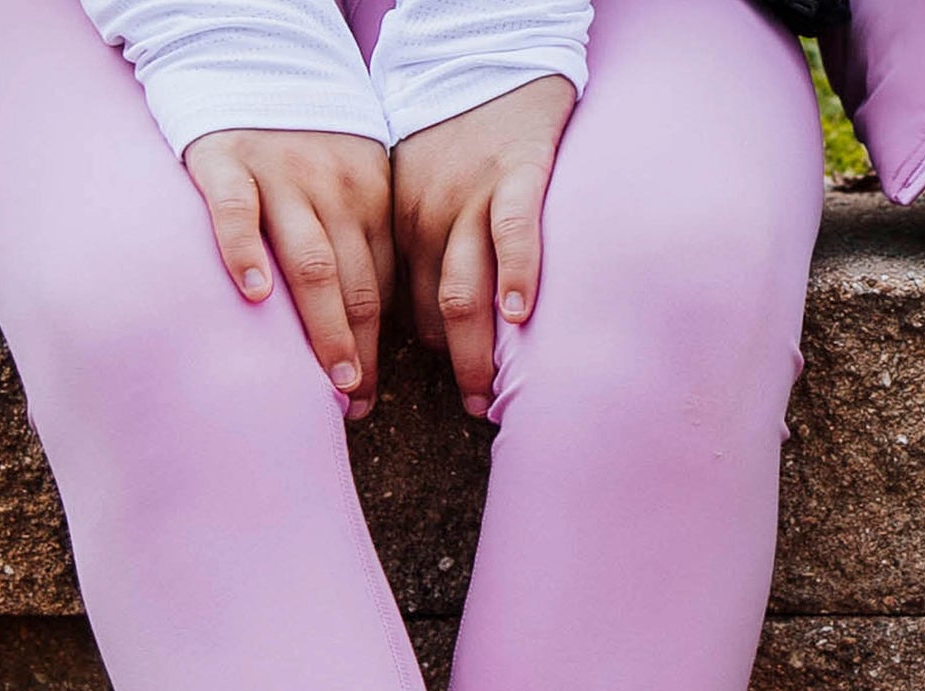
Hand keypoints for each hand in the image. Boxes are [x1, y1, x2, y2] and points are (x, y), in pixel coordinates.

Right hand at [184, 128, 393, 417]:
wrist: (245, 53)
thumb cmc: (299, 140)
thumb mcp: (349, 179)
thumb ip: (359, 241)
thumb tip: (369, 327)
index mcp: (369, 197)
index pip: (381, 282)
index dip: (379, 343)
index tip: (370, 390)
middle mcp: (330, 188)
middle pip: (353, 282)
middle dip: (359, 348)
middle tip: (356, 400)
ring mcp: (277, 174)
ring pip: (310, 261)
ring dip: (325, 326)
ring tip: (331, 379)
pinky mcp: (224, 161)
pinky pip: (236, 212)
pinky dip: (246, 252)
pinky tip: (255, 295)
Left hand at [391, 76, 576, 416]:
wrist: (491, 45)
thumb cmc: (459, 127)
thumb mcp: (419, 185)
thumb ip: (422, 241)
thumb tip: (430, 316)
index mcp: (403, 224)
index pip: (403, 309)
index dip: (417, 358)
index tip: (435, 399)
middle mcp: (431, 216)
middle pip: (431, 312)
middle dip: (448, 369)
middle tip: (471, 411)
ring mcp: (472, 197)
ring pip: (464, 290)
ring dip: (475, 350)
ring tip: (489, 396)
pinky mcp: (517, 173)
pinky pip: (513, 233)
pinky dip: (516, 274)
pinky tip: (521, 316)